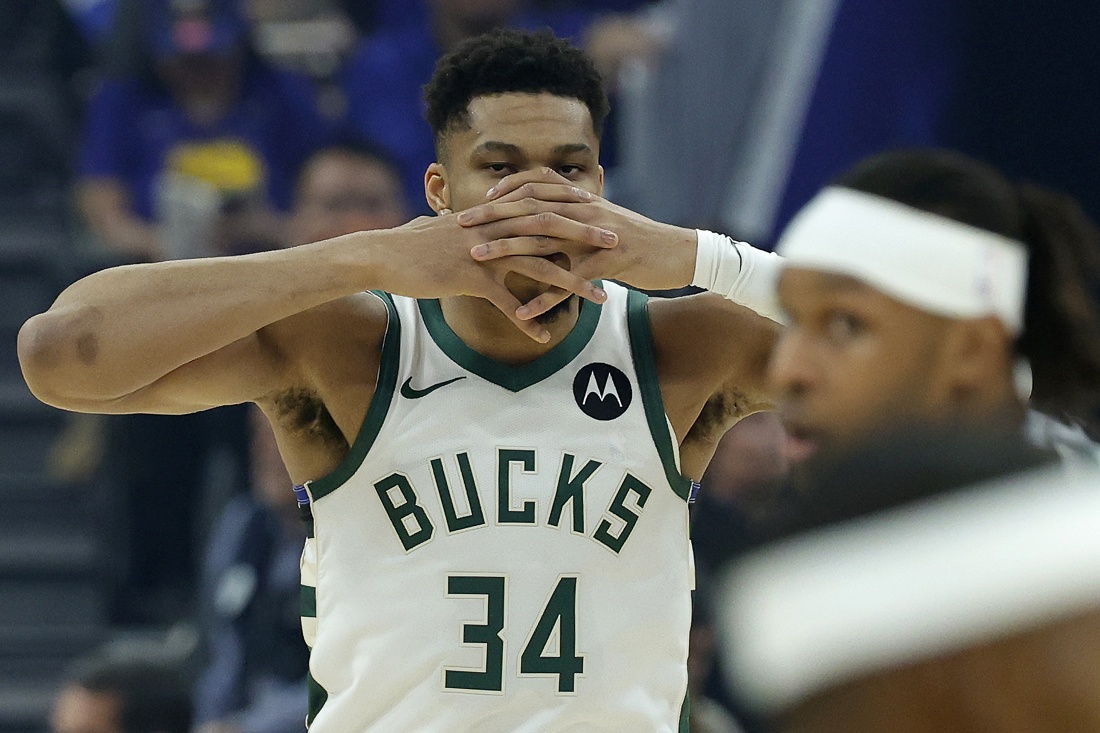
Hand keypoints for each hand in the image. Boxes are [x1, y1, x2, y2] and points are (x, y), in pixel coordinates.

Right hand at [374, 208, 612, 341]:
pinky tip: (545, 336)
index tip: (600, 216)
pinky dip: (527, 320)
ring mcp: (484, 253)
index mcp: (493, 216)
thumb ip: (470, 226)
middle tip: (618, 246)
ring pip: (538, 268)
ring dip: (572, 284)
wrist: (382, 255)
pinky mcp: (470, 278)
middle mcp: (494, 229)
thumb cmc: (412, 244)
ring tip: (599, 298)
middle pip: (551, 232)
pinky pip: (506, 303)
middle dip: (586, 239)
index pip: (542, 209)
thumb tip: (476, 222)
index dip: (573, 213)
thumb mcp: (446, 229)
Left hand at [458, 168, 696, 318]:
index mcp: (583, 200)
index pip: (537, 185)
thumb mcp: (606, 222)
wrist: (680, 253)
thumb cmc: (641, 240)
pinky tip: (524, 311)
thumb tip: (551, 218)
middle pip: (530, 207)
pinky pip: (570, 281)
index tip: (479, 201)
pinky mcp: (607, 263)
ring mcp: (596, 236)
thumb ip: (577, 217)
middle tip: (461, 224)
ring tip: (478, 259)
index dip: (506, 191)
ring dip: (507, 249)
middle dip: (492, 216)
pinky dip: (545, 297)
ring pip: (544, 239)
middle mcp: (585, 211)